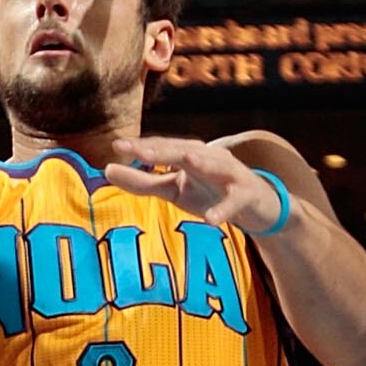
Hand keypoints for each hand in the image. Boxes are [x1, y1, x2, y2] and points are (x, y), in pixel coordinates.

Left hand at [104, 137, 290, 236]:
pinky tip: (211, 220)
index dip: (141, 146)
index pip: (162, 148)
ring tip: (184, 160)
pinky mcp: (247, 194)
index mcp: (190, 153)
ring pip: (213, 165)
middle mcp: (209, 156)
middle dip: (161, 148)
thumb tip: (107, 169)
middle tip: (136, 149)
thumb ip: (142, 180)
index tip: (116, 145)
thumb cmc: (210, 193)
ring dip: (200, 162)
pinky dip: (223, 210)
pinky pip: (234, 202)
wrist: (258, 208)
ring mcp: (230, 174)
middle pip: (183, 150)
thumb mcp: (174, 189)